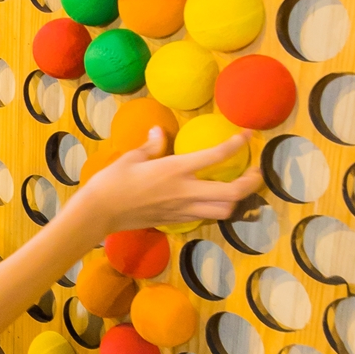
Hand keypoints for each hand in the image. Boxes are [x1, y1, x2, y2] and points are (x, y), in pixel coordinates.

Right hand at [73, 127, 261, 234]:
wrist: (98, 214)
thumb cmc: (111, 182)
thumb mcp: (131, 158)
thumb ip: (151, 146)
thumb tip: (159, 132)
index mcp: (176, 169)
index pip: (217, 156)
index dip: (237, 144)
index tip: (247, 135)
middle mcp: (185, 191)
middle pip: (233, 193)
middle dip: (251, 182)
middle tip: (256, 171)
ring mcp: (183, 210)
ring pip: (225, 210)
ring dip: (237, 199)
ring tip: (239, 187)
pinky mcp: (176, 221)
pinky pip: (207, 216)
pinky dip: (217, 208)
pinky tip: (214, 199)